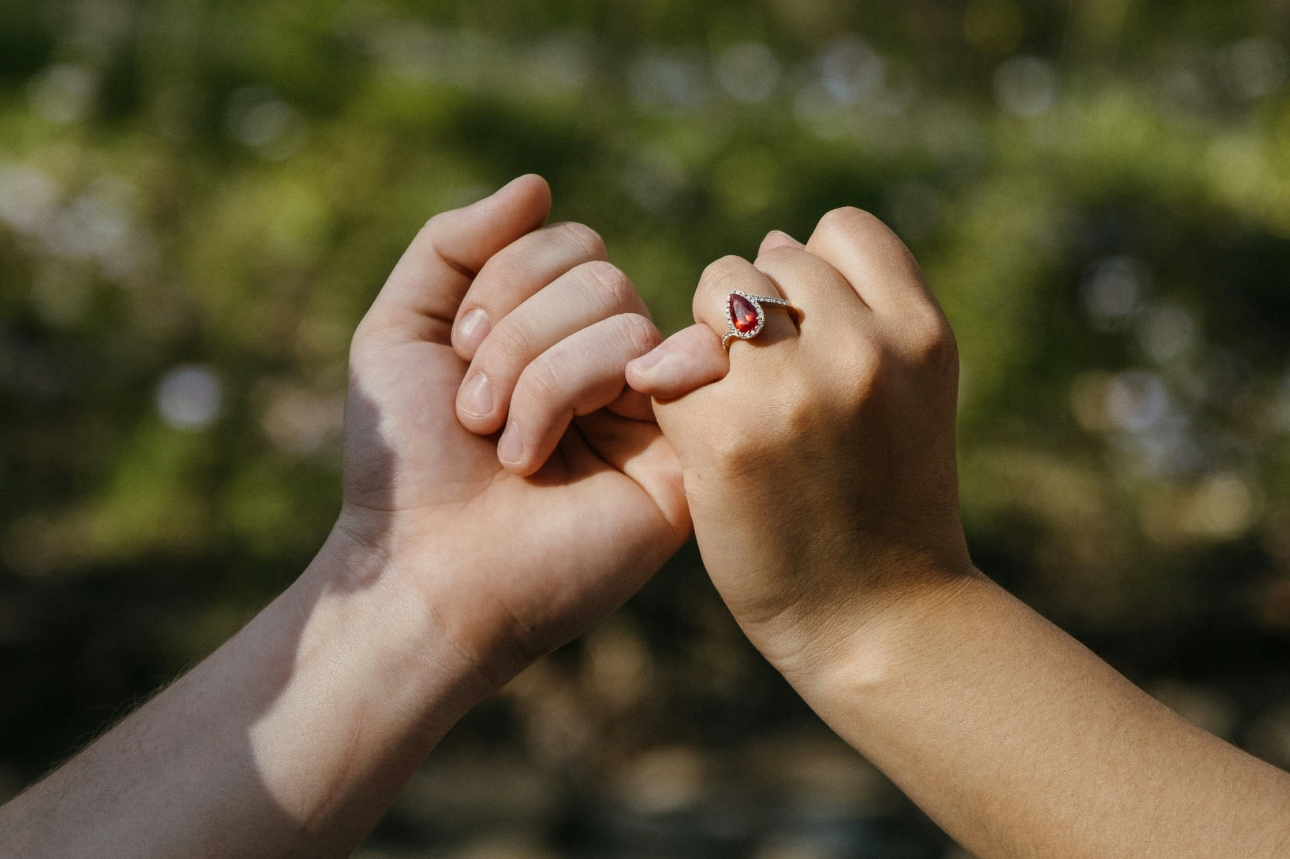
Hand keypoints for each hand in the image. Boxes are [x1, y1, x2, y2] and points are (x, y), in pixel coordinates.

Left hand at [339, 175, 687, 689]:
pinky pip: (674, 364)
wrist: (426, 570)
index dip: (503, 282)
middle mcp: (614, 362)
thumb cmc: (408, 463)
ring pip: (623, 314)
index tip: (456, 360)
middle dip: (516, 337)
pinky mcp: (684, 456)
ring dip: (540, 381)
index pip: (570, 241)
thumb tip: (539, 184)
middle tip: (476, 418)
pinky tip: (570, 441)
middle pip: (599, 271)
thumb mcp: (400, 330)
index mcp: (558, 331)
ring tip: (513, 455)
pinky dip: (602, 380)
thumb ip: (454, 243)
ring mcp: (653, 408)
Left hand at [628, 212, 971, 676]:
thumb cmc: (887, 502)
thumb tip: (773, 241)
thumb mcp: (914, 392)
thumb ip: (864, 313)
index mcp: (920, 333)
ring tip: (734, 400)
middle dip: (757, 307)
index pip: (842, 228)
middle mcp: (863, 350)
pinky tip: (701, 436)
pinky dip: (676, 392)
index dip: (813, 270)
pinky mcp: (727, 437)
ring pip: (716, 291)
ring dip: (711, 335)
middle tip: (767, 381)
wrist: (881, 620)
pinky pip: (672, 363)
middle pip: (771, 256)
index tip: (808, 330)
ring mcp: (794, 392)